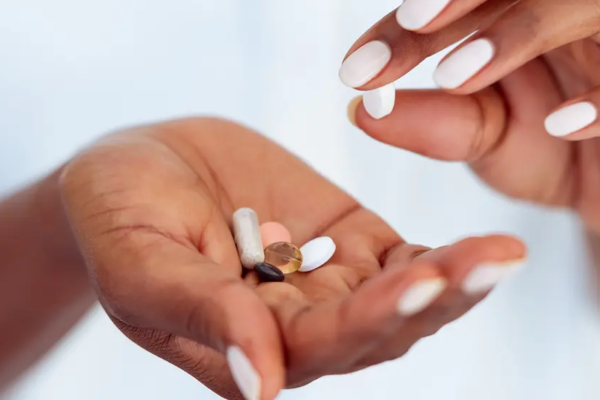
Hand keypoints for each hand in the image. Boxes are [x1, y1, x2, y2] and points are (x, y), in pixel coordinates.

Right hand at [59, 117, 523, 399]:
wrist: (137, 168)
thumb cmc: (118, 220)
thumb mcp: (141, 266)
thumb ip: (202, 315)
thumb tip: (263, 386)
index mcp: (248, 348)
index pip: (319, 347)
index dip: (367, 319)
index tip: (414, 283)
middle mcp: (297, 324)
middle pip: (378, 325)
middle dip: (434, 298)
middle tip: (490, 264)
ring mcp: (325, 279)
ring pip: (400, 291)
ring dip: (450, 276)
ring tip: (499, 254)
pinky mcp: (342, 238)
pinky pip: (399, 254)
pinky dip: (437, 251)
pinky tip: (477, 245)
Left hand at [343, 0, 599, 230]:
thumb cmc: (550, 152)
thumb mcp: (484, 138)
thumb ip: (432, 124)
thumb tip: (360, 112)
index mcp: (515, 16)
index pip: (452, 5)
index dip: (404, 31)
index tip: (357, 68)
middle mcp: (562, 12)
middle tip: (412, 23)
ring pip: (576, 4)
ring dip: (519, 31)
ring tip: (457, 74)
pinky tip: (562, 123)